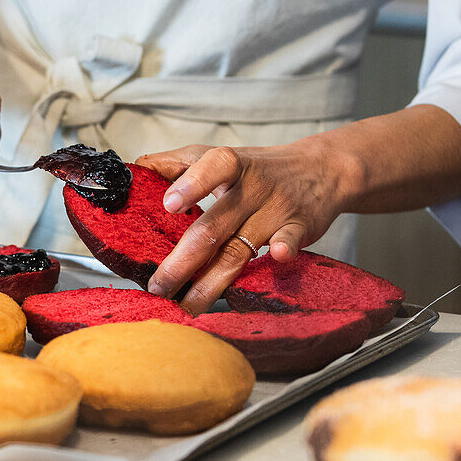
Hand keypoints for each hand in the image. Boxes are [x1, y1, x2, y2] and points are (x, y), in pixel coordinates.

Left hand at [135, 138, 356, 314]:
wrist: (322, 169)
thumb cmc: (258, 168)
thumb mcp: (219, 155)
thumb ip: (177, 163)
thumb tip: (138, 168)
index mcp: (229, 165)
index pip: (212, 167)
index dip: (191, 184)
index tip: (168, 205)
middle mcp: (252, 187)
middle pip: (214, 225)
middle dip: (183, 261)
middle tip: (159, 286)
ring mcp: (277, 209)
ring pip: (240, 249)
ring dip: (213, 281)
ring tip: (187, 305)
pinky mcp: (301, 228)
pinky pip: (291, 240)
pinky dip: (284, 249)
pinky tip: (275, 258)